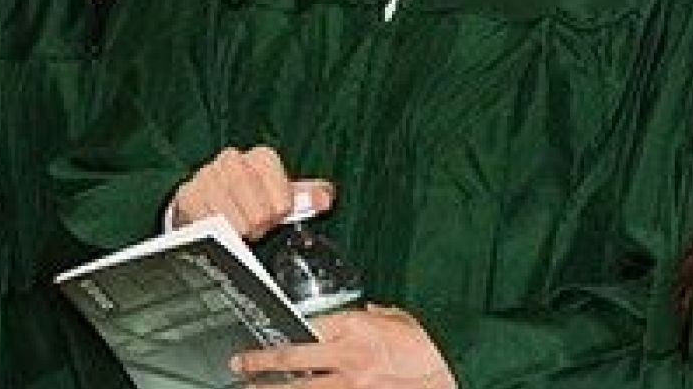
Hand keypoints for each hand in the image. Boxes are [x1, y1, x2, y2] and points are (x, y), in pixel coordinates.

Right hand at [172, 146, 332, 238]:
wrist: (204, 201)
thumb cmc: (248, 199)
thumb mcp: (279, 196)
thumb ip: (306, 197)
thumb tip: (325, 198)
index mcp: (262, 158)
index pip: (284, 199)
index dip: (279, 214)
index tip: (273, 216)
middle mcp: (234, 160)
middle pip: (259, 213)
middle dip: (258, 226)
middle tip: (253, 226)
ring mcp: (208, 176)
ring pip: (234, 222)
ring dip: (237, 232)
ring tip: (237, 227)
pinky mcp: (187, 195)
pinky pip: (209, 225)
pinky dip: (217, 233)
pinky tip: (218, 228)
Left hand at [234, 304, 456, 387]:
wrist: (453, 372)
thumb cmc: (432, 346)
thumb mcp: (404, 321)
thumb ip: (382, 316)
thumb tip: (371, 312)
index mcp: (357, 328)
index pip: (308, 324)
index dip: (284, 328)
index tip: (268, 331)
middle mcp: (347, 356)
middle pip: (291, 357)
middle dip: (261, 363)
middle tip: (239, 365)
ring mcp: (349, 385)